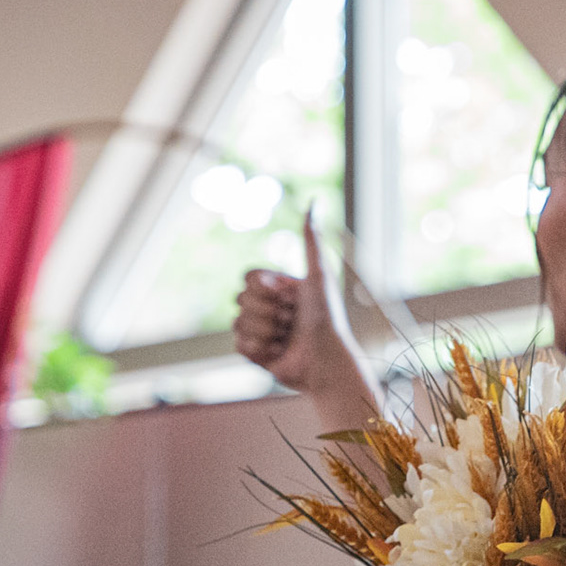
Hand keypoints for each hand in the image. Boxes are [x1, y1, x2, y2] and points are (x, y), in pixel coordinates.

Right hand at [232, 208, 358, 393]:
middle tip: (291, 321)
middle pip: (239, 299)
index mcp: (281, 288)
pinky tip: (278, 353)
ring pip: (237, 323)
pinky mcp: (256, 355)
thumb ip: (311, 241)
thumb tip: (313, 202)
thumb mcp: (319, 277)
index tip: (287, 296)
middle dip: (267, 312)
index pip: (248, 278)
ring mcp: (262, 330)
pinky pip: (239, 345)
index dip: (264, 288)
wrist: (328, 363)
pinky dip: (259, 349)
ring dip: (265, 331)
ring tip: (287, 339)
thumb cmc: (327, 319)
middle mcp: (270, 307)